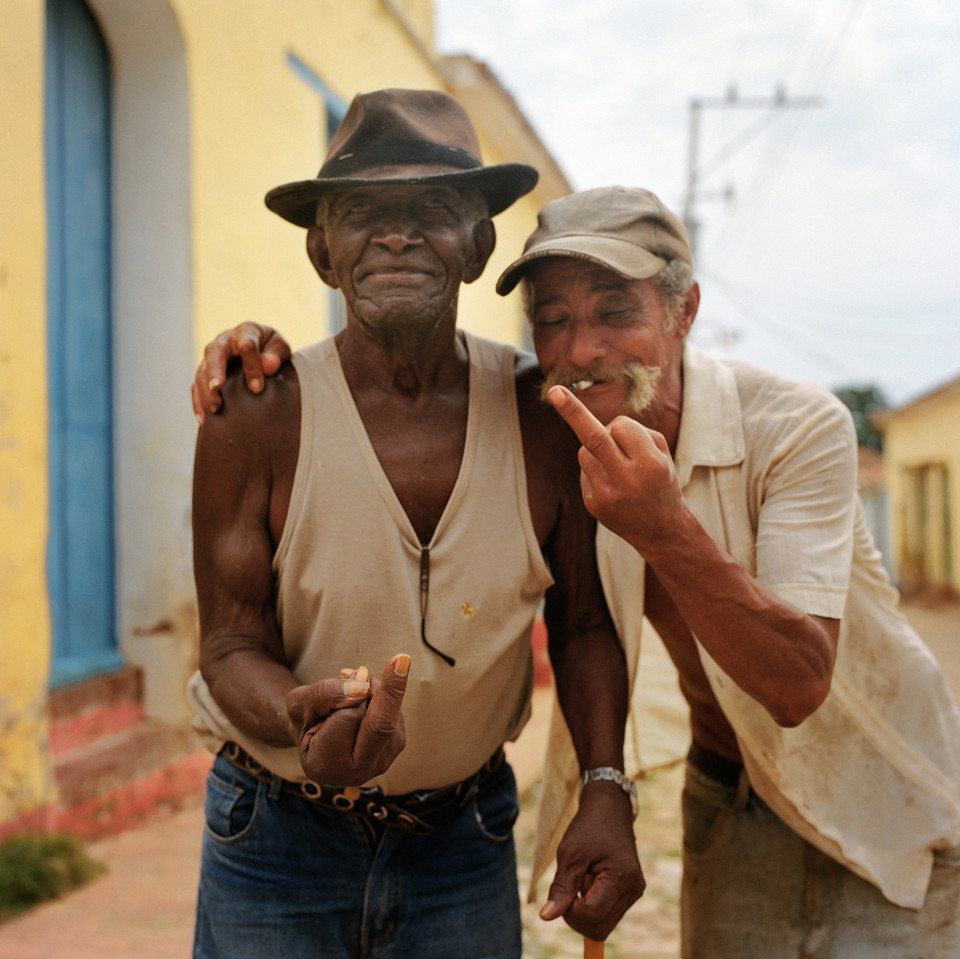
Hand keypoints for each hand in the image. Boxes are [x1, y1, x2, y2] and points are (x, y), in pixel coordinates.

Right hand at [192, 323, 291, 422]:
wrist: (262, 350)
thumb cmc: (272, 349)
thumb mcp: (280, 347)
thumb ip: (276, 354)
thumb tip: (269, 364)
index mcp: (246, 332)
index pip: (246, 344)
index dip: (252, 365)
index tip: (258, 388)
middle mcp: (224, 342)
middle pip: (214, 352)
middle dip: (214, 370)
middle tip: (216, 387)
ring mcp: (213, 358)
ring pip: (202, 371)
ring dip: (205, 390)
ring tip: (213, 408)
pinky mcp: (206, 374)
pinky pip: (197, 387)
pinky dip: (198, 402)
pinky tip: (203, 419)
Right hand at [286, 654, 409, 784]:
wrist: (315, 732)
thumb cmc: (305, 716)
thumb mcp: (301, 702)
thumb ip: (326, 695)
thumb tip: (364, 687)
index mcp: (325, 765)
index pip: (347, 720)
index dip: (349, 693)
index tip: (351, 670)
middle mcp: (357, 771)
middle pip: (381, 726)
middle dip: (389, 691)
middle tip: (401, 659)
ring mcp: (381, 761)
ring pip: (389, 714)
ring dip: (373, 690)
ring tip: (348, 689)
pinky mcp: (395, 745)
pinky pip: (395, 712)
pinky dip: (381, 696)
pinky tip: (362, 698)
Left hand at [540, 780, 644, 939]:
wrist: (609, 809)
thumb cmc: (589, 826)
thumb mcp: (570, 853)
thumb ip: (561, 887)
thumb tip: (546, 917)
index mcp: (622, 878)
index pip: (592, 915)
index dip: (570, 910)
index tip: (562, 888)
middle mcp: (633, 890)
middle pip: (599, 928)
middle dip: (577, 917)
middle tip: (567, 889)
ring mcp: (633, 893)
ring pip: (603, 925)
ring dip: (584, 912)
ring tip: (580, 881)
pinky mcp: (629, 892)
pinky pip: (607, 914)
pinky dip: (592, 907)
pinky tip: (587, 884)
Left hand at [546, 385, 685, 548]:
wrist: (660, 530)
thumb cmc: (660, 481)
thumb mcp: (662, 454)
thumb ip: (635, 433)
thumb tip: (594, 424)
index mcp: (651, 465)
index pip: (622, 427)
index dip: (623, 427)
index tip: (619, 425)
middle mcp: (627, 480)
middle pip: (594, 438)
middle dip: (573, 412)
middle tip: (555, 392)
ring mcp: (606, 494)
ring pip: (585, 451)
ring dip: (596, 449)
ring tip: (618, 468)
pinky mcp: (592, 504)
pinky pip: (584, 470)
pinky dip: (594, 468)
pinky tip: (612, 485)